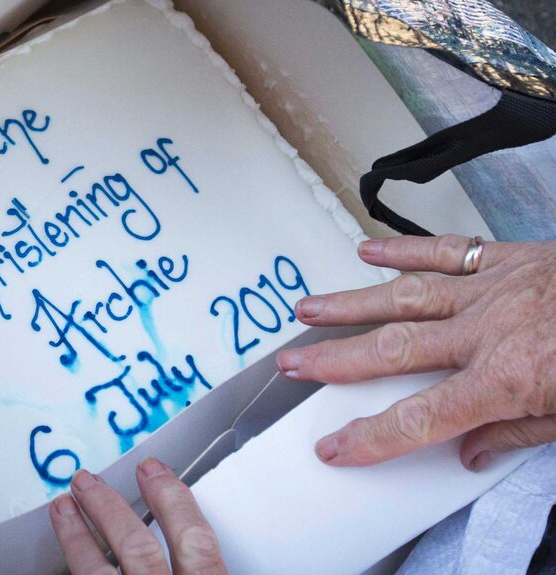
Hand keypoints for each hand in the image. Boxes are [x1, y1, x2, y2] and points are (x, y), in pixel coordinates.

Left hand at [49, 458, 226, 574]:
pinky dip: (72, 567)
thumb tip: (208, 543)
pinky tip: (64, 556)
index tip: (152, 469)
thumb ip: (212, 567)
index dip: (172, 499)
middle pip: (138, 549)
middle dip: (110, 509)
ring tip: (62, 507)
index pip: (194, 540)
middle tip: (88, 480)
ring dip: (76, 537)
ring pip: (99, 574)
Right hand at [276, 234, 555, 470]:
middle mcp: (483, 333)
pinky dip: (402, 251)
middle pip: (391, 351)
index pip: (419, 419)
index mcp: (504, 381)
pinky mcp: (503, 259)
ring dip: (349, 305)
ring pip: (403, 298)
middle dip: (334, 361)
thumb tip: (466, 454)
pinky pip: (443, 253)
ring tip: (305, 310)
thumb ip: (517, 435)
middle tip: (291, 365)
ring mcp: (489, 290)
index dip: (370, 438)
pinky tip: (365, 252)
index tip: (332, 447)